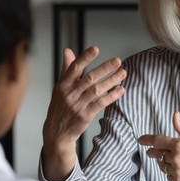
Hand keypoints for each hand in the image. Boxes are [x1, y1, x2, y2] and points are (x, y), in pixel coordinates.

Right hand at [41, 46, 126, 180]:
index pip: (74, 68)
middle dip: (104, 68)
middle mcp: (70, 93)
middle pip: (89, 78)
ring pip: (97, 90)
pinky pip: (100, 104)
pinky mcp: (85, 115)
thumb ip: (66, 68)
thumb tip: (68, 50)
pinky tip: (121, 90)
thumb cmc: (60, 105)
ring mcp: (78, 105)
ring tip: (123, 73)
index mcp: (63, 84)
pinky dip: (111, 96)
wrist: (56, 131)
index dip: (85, 58)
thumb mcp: (60, 86)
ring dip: (111, 81)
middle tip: (118, 60)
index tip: (96, 49)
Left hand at [138, 112, 179, 180]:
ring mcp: (177, 172)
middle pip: (157, 154)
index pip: (157, 140)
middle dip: (153, 152)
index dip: (147, 139)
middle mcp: (176, 159)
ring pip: (163, 166)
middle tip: (151, 151)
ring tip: (169, 159)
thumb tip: (175, 115)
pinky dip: (171, 172)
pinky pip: (169, 176)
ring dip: (163, 162)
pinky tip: (178, 169)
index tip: (141, 139)